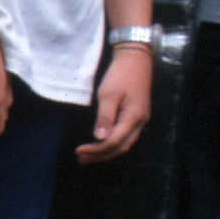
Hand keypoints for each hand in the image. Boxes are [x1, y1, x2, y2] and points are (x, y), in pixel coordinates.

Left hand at [76, 46, 151, 163]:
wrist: (136, 59)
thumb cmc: (120, 75)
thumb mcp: (108, 95)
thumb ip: (105, 117)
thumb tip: (99, 138)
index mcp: (134, 117)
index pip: (113, 142)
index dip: (96, 150)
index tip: (78, 151)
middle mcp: (140, 122)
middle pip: (121, 147)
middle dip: (101, 156)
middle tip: (81, 159)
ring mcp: (141, 119)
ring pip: (125, 143)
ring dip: (106, 151)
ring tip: (87, 156)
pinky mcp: (137, 115)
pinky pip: (126, 135)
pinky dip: (112, 143)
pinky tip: (100, 144)